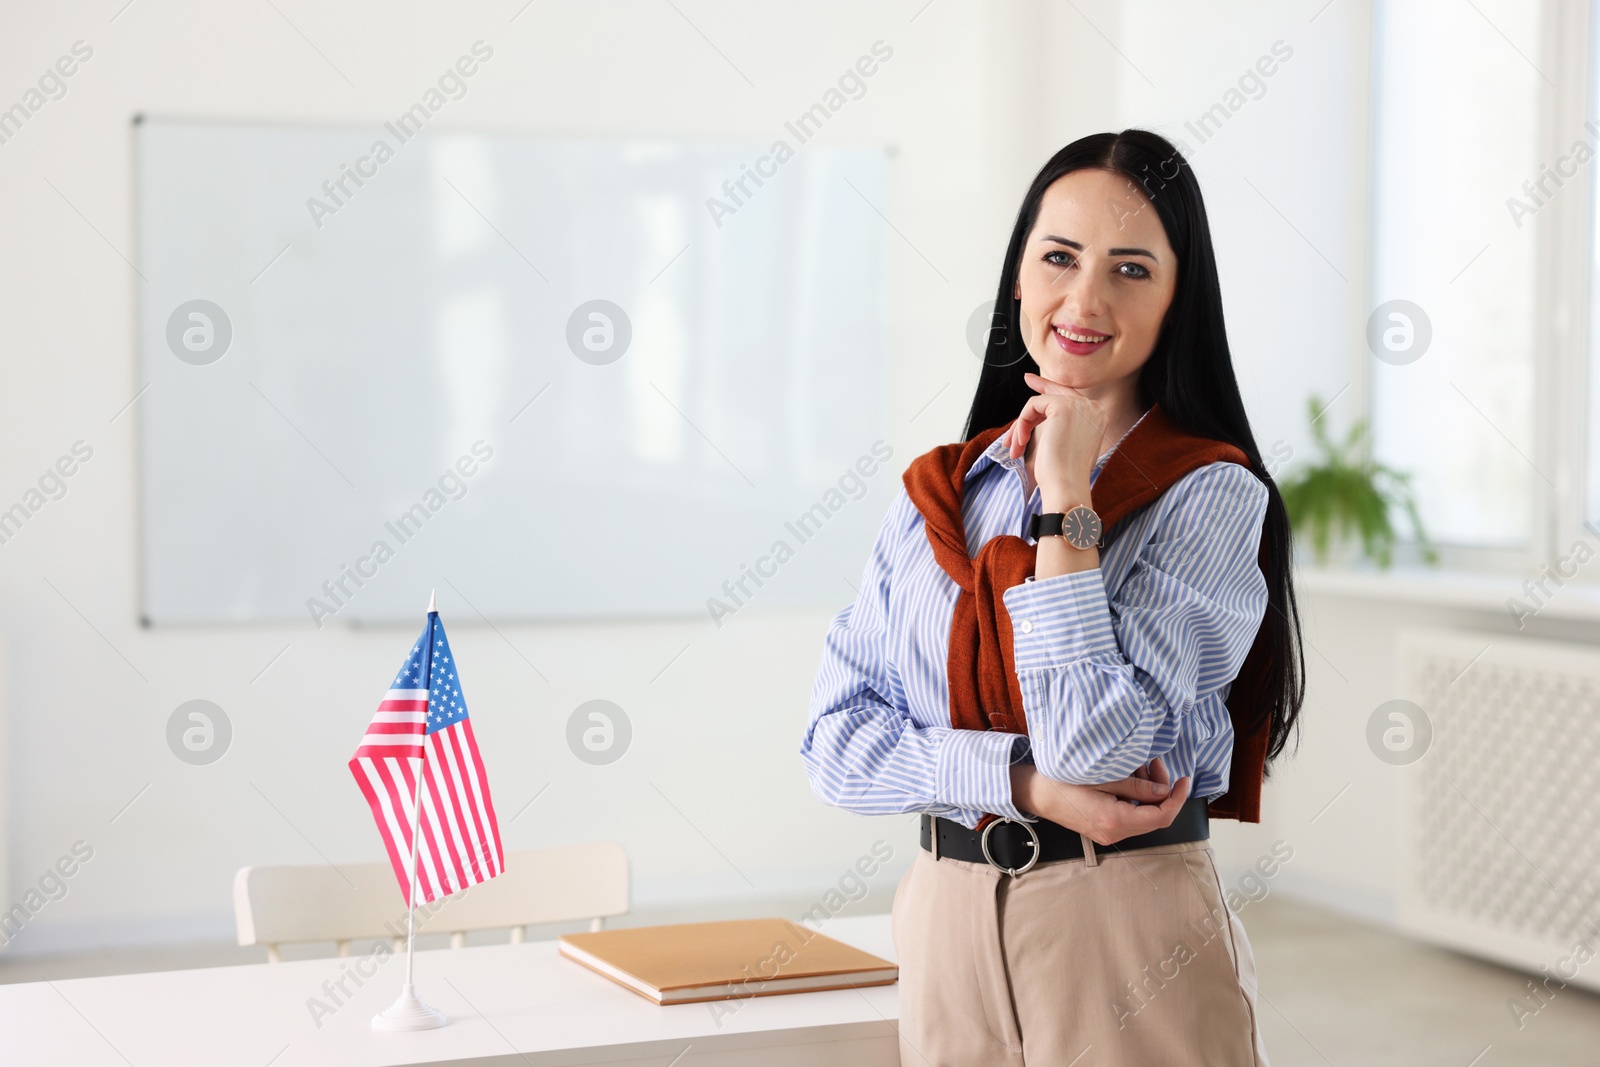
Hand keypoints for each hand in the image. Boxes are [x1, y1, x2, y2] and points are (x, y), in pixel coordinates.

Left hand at [1002, 373, 1109, 505]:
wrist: (1067, 486)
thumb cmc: (1065, 474)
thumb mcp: (1069, 445)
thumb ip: (1065, 427)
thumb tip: (1046, 414)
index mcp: (1098, 417)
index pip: (1071, 397)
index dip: (1052, 388)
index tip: (1035, 382)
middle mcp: (1093, 407)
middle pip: (1058, 392)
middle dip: (1040, 385)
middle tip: (1027, 378)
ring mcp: (1079, 405)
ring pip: (1040, 403)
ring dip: (1022, 425)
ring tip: (1016, 446)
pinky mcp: (1063, 406)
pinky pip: (1033, 405)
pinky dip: (1021, 424)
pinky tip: (1020, 442)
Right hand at [1009, 757, 1192, 846]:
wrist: (1036, 793)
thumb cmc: (1063, 781)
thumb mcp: (1103, 777)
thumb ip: (1137, 787)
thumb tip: (1165, 792)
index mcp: (1115, 820)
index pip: (1161, 816)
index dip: (1177, 798)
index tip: (1184, 779)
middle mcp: (1115, 833)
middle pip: (1154, 817)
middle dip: (1161, 790)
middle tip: (1154, 763)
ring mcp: (1109, 834)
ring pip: (1143, 816)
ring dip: (1148, 793)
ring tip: (1138, 767)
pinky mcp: (1104, 829)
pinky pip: (1131, 816)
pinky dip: (1136, 798)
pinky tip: (1128, 779)